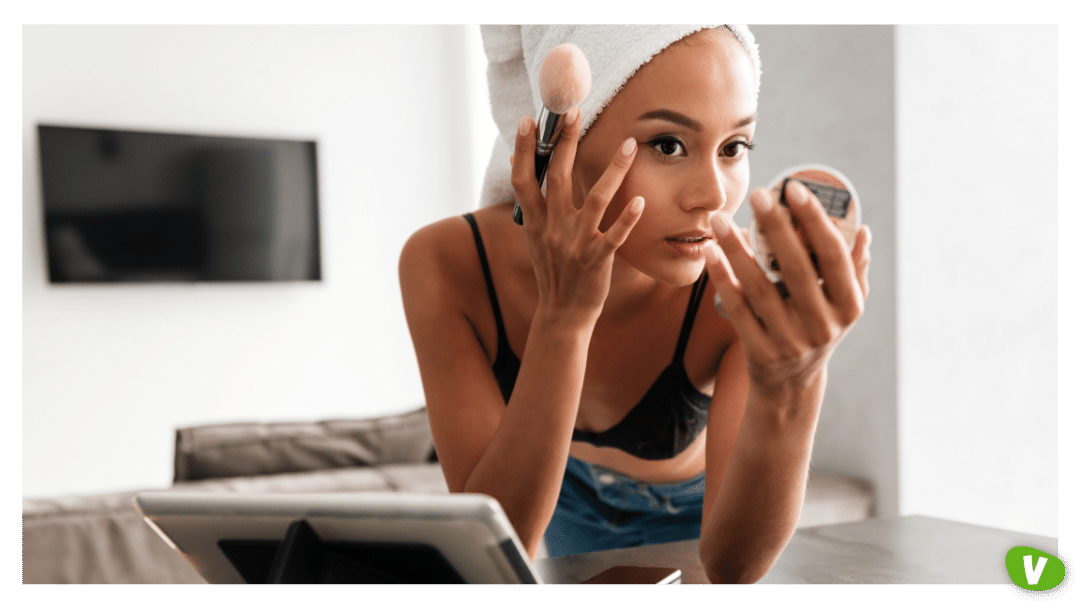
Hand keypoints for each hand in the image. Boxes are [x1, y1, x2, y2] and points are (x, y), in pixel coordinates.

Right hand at [510, 109, 643, 323]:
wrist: (562, 313)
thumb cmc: (553, 270)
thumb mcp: (536, 237)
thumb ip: (535, 205)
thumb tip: (525, 165)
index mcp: (534, 222)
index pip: (524, 178)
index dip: (525, 149)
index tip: (530, 120)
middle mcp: (552, 229)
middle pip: (558, 178)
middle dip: (566, 143)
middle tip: (574, 111)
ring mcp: (575, 244)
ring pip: (596, 200)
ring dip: (614, 171)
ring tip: (630, 145)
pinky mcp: (597, 260)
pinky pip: (614, 236)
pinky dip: (627, 219)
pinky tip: (641, 201)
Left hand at [706, 179, 870, 392]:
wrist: (791, 385)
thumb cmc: (816, 328)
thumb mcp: (842, 307)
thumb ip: (853, 269)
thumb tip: (862, 229)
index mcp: (848, 306)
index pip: (833, 256)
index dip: (816, 221)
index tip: (795, 188)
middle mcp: (822, 325)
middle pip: (796, 268)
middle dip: (776, 227)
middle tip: (759, 193)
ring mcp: (789, 341)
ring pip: (759, 288)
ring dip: (737, 250)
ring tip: (721, 220)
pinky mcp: (759, 352)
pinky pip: (737, 309)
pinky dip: (722, 279)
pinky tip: (710, 253)